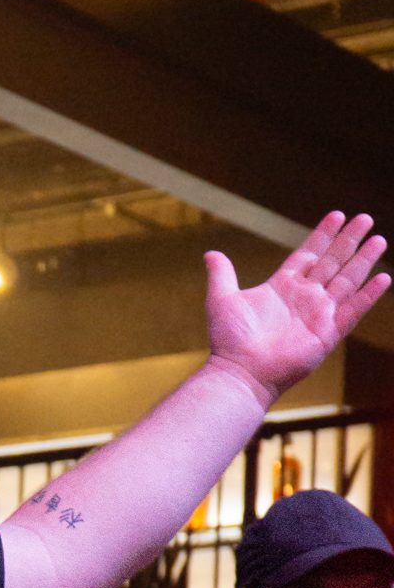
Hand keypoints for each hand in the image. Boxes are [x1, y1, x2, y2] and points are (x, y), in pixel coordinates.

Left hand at [204, 212, 388, 405]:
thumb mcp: (222, 299)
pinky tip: (383, 277)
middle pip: (332, 262)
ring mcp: (318, 314)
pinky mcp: (327, 333)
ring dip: (363, 260)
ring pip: (347, 280)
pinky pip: (353, 310)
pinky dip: (368, 295)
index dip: (323, 235)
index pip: (309, 254)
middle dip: (349, 240)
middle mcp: (304, 298)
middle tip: (365, 218)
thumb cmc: (229, 340)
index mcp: (282, 287)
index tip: (337, 215)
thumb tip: (211, 253)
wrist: (240, 372)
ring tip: (379, 239)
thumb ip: (222, 274)